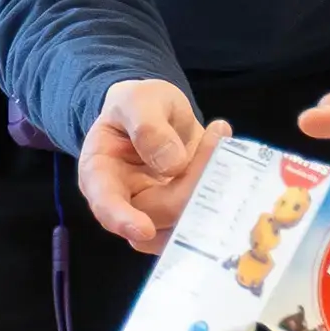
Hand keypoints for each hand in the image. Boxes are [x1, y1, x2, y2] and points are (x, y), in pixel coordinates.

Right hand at [79, 79, 218, 253]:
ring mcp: (157, 213)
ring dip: (211, 189)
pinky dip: (223, 195)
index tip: (144, 230)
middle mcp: (126, 202)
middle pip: (158, 213)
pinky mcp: (184, 213)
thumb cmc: (138, 106)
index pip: (106, 205)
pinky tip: (229, 160)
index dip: (123, 221)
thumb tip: (173, 165)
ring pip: (185, 222)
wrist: (158, 112)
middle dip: (191, 183)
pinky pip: (205, 218)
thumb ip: (148, 127)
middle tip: (214, 138)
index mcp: (100, 174)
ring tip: (218, 142)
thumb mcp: (138, 101)